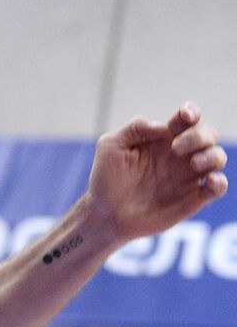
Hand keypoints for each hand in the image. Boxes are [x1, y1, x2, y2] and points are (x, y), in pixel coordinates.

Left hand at [87, 103, 227, 242]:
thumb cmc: (106, 179)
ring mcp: (187, 177)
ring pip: (217, 157)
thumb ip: (133, 129)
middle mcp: (179, 155)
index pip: (186, 119)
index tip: (186, 115)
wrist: (104, 214)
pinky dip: (220, 182)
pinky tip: (210, 180)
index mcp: (162, 139)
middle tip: (176, 148)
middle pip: (207, 135)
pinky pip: (218, 187)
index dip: (192, 112)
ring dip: (212, 156)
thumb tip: (161, 125)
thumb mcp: (110, 146)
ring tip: (194, 164)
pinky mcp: (192, 199)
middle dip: (199, 136)